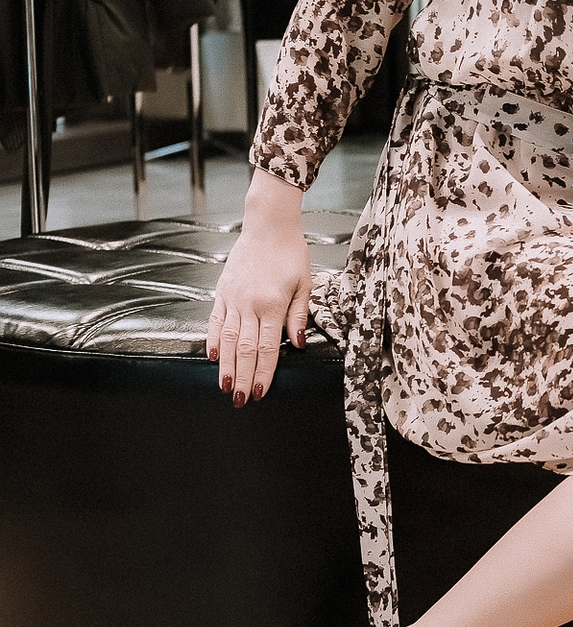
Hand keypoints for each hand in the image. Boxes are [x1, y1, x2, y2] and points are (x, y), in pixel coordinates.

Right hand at [206, 170, 310, 404]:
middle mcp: (250, 304)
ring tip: (225, 387)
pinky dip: (213, 339)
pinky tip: (213, 356)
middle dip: (243, 378)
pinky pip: (215, 320)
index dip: (264, 373)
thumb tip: (297, 344)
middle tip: (240, 401)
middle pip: (245, 349)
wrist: (268, 225)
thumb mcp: (305, 283)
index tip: (261, 392)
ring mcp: (233, 298)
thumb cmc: (291, 252)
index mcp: (272, 304)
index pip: (267, 348)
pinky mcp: (223, 291)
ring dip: (226, 366)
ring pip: (227, 339)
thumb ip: (299, 315)